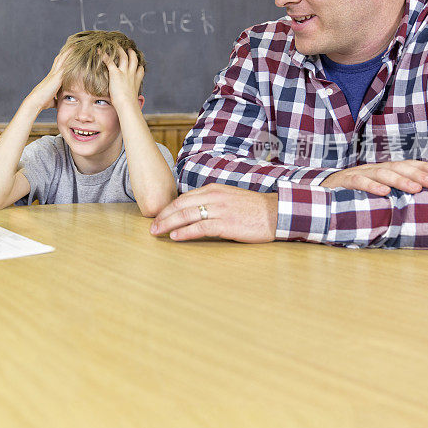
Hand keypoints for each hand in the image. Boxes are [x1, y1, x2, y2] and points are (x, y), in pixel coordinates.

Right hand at [26, 47, 72, 110]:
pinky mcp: (57, 76)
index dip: (62, 60)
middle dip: (66, 52)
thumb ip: (56, 100)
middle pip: (60, 59)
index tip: (67, 54)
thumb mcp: (52, 100)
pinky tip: (75, 53)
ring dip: (68, 52)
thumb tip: (59, 104)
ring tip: (75, 44)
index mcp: (52, 79)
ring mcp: (55, 74)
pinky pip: (65, 64)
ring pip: (62, 59)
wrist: (36, 101)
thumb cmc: (42, 102)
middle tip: (72, 45)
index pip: (58, 67)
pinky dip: (70, 58)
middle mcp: (53, 74)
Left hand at [103, 47, 143, 106]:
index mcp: (136, 81)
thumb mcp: (132, 101)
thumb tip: (131, 108)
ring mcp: (124, 72)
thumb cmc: (129, 106)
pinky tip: (99, 51)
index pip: (140, 71)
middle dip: (132, 53)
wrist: (127, 105)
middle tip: (130, 49)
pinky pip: (109, 61)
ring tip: (116, 45)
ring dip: (120, 50)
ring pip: (123, 56)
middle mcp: (131, 74)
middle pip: (133, 60)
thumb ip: (131, 100)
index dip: (139, 66)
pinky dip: (104, 55)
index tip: (139, 64)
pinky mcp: (115, 73)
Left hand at [150, 183, 277, 242]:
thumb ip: (211, 202)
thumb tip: (193, 212)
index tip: (158, 217)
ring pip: (186, 215)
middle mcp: (214, 197)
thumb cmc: (253, 208)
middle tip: (152, 227)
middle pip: (180, 205)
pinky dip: (185, 232)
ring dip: (168, 224)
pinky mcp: (226, 224)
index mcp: (213, 190)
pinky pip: (200, 227)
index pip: (183, 198)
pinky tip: (175, 237)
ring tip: (157, 232)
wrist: (276, 212)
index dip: (168, 209)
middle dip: (163, 216)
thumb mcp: (229, 198)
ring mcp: (220, 210)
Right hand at [320, 160, 427, 195]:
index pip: (404, 165)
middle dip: (416, 174)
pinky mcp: (342, 181)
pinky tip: (384, 192)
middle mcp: (370, 169)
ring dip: (399, 180)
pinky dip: (371, 186)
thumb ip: (389, 191)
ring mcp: (356, 173)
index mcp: (379, 170)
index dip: (422, 167)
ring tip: (415, 189)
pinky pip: (358, 181)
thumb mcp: (371, 191)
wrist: (316, 192)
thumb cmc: (348, 195)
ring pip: (380, 173)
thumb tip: (417, 196)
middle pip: (396, 167)